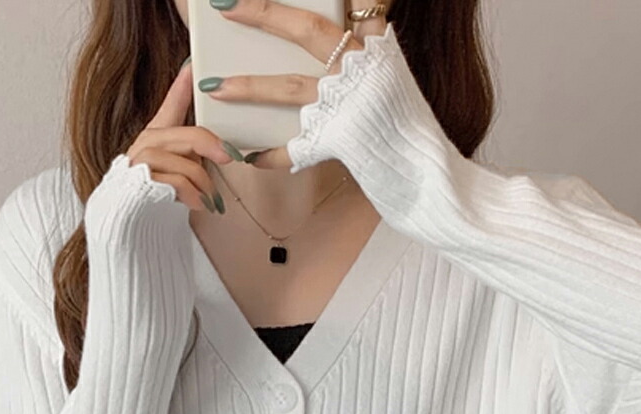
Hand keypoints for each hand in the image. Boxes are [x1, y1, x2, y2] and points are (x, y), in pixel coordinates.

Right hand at [124, 60, 239, 211]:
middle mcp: (147, 144)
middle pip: (189, 135)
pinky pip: (177, 183)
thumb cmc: (159, 195)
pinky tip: (199, 205)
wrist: (130, 221)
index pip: (171, 105)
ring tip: (209, 199)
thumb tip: (225, 152)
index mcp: (158, 136)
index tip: (193, 66)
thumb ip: (194, 155)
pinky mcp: (140, 182)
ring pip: (186, 163)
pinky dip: (194, 195)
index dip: (182, 86)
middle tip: (230, 157)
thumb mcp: (182, 170)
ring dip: (203, 183)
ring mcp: (141, 162)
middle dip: (212, 146)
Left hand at [197, 0, 388, 169]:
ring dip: (250, 86)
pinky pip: (296, 147)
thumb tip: (347, 29)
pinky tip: (252, 156)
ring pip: (290, 86)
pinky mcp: (338, 140)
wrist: (423, 169)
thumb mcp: (391, 75)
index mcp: (373, 49)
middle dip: (264, 14)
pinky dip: (272, 154)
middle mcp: (358, 69)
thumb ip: (367, 47)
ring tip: (217, 87)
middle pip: (306, 30)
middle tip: (225, 6)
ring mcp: (346, 104)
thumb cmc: (404, 124)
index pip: (349, 6)